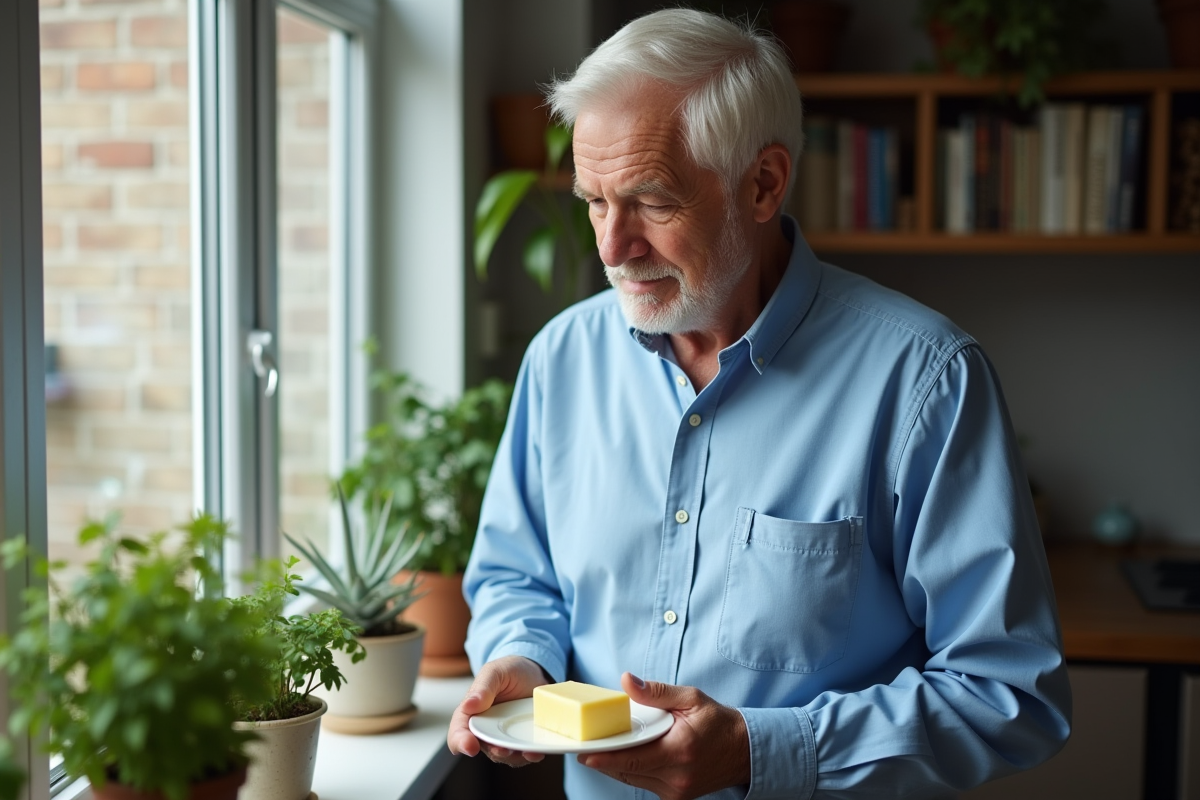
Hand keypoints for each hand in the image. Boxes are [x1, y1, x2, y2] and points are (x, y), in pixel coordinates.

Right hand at [446, 655, 550, 766]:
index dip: (460, 741)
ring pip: (504, 755)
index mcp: (471, 711)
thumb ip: (482, 687)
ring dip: (512, 757)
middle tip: (502, 749)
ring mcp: (504, 736)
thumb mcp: (495, 671)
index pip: (458, 731)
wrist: (535, 673)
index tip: (469, 746)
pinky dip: (528, 756)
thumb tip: (468, 705)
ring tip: (525, 752)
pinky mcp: (521, 740)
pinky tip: (536, 752)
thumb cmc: (510, 671)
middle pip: (482, 747)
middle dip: (492, 751)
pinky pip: (522, 754)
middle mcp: (485, 728)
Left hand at [579, 672, 750, 799]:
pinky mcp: (676, 797)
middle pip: (628, 771)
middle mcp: (677, 777)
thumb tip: (627, 681)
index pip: (633, 758)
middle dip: (604, 759)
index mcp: (680, 751)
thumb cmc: (716, 722)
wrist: (742, 750)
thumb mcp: (690, 698)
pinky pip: (644, 783)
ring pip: (633, 779)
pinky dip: (632, 770)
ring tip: (601, 748)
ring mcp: (676, 791)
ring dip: (616, 765)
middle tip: (583, 746)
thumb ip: (656, 692)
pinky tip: (625, 756)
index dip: (605, 757)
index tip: (584, 753)